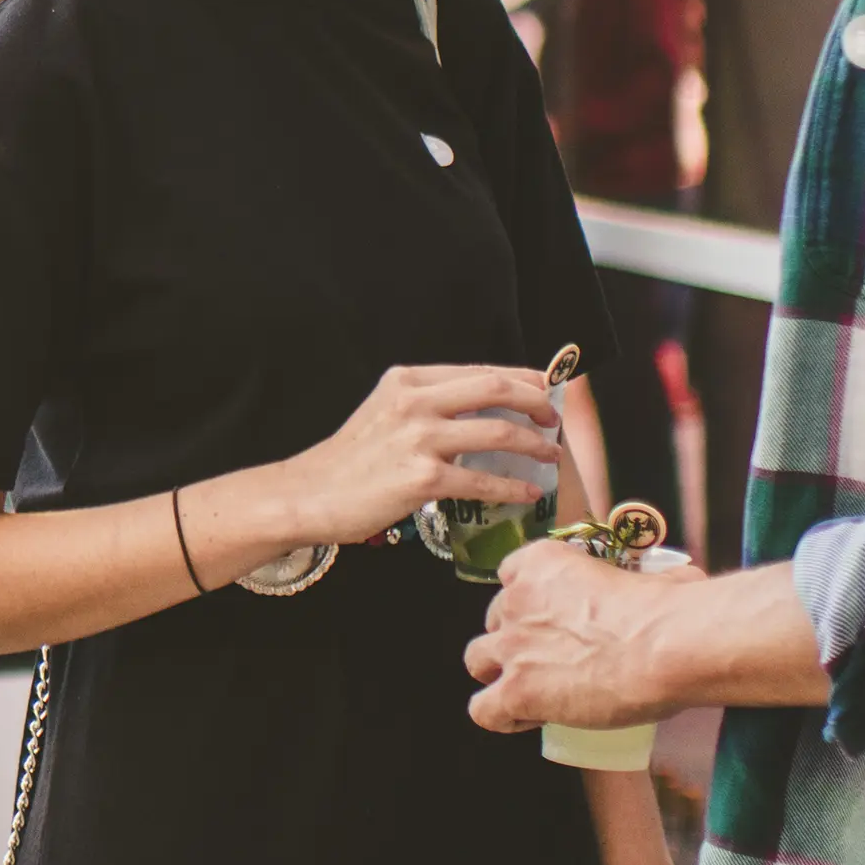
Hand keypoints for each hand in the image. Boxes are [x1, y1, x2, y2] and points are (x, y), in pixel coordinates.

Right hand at [269, 364, 560, 546]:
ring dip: (533, 443)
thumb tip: (480, 409)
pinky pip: (482, 480)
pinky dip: (513, 486)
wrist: (311, 494)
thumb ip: (427, 403)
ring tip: (550, 454)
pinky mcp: (422, 479)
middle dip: (535, 400)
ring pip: (496, 432)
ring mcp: (419, 439)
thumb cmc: (351, 459)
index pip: (479, 370)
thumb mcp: (386, 410)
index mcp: (408, 379)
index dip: (521, 378)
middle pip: (495, 389)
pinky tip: (529, 492)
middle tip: (553, 417)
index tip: (545, 388)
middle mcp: (415, 401)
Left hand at [463, 539, 694, 732]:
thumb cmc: (668, 608)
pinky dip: (501, 717)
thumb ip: (649, 577)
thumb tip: (679, 581)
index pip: (511, 577)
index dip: (529, 603)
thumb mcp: (648, 576)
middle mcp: (517, 598)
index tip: (553, 621)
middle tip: (550, 660)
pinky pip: (484, 710)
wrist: (666, 645)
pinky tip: (528, 720)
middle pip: (495, 621)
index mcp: (543, 561)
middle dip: (516, 639)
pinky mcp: (517, 690)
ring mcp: (512, 645)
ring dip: (500, 675)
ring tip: (533, 692)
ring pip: (476, 660)